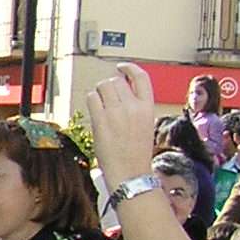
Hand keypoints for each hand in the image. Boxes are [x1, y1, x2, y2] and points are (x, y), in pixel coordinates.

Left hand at [86, 63, 159, 187]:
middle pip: (116, 81)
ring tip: (101, 105)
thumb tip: (121, 94)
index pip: (141, 78)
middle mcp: (133, 107)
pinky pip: (92, 98)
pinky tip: (95, 109)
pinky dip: (91, 100)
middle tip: (108, 97)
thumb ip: (136, 108)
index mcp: (148, 108)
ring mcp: (116, 112)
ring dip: (100, 92)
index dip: (130, 68)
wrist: (130, 172)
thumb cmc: (136, 152)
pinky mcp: (100, 119)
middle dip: (110, 86)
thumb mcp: (146, 125)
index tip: (121, 67)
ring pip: (103, 86)